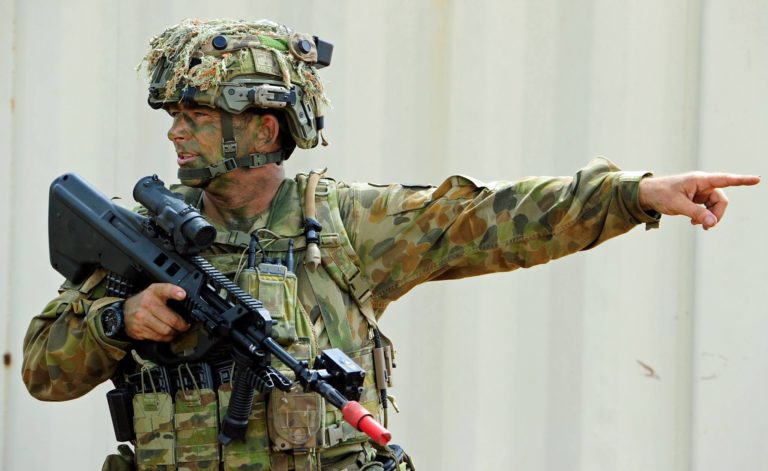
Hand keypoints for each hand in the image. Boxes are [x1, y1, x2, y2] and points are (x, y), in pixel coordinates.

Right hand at [123, 283, 190, 340]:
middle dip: (182, 325)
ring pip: (165, 330)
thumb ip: (170, 292)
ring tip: (177, 331)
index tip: (182, 295)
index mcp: (154, 292)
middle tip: (185, 326)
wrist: (124, 311)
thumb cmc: (145, 301)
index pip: (165, 290)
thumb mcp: (156, 291)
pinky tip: (168, 335)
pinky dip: (166, 338)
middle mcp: (146, 304)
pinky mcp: (138, 330)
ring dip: (174, 333)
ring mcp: (141, 318)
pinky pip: (158, 337)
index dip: (174, 292)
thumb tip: (185, 298)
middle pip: (171, 319)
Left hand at [639, 172, 759, 229]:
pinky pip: (707, 208)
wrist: (647, 194)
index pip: (725, 179)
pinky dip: (704, 216)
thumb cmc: (660, 194)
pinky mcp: (696, 198)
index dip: (741, 180)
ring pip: (714, 206)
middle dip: (717, 214)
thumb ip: (696, 213)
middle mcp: (702, 184)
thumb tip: (713, 222)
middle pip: (720, 200)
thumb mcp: (678, 205)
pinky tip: (695, 223)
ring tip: (699, 226)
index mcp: (699, 180)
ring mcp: (700, 191)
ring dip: (710, 217)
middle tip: (707, 227)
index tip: (757, 179)